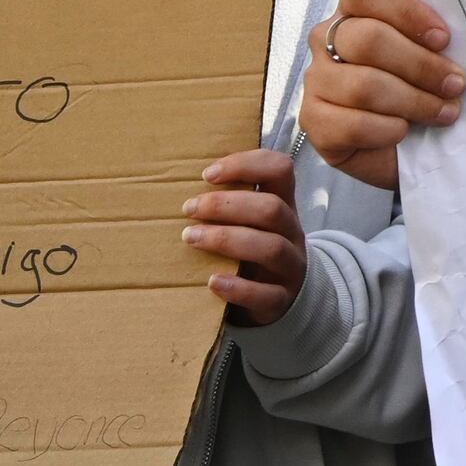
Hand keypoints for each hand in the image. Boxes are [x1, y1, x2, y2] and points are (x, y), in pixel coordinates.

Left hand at [185, 149, 313, 321]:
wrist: (280, 298)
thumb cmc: (251, 250)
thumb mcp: (249, 221)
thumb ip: (227, 201)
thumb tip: (175, 180)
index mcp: (283, 204)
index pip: (280, 169)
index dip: (246, 164)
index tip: (207, 174)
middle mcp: (291, 232)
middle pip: (272, 209)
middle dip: (226, 205)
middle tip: (189, 209)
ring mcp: (290, 267)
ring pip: (271, 247)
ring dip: (226, 239)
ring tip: (191, 238)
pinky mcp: (281, 300)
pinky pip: (265, 294)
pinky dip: (237, 287)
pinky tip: (212, 282)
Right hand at [296, 0, 465, 193]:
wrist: (408, 147)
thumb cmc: (424, 90)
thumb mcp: (436, 55)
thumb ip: (438, 36)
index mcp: (357, 9)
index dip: (408, 11)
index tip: (444, 38)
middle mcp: (328, 38)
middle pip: (368, 39)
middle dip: (421, 65)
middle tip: (456, 84)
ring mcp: (316, 79)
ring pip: (363, 85)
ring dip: (414, 102)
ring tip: (444, 112)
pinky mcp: (313, 121)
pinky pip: (352, 124)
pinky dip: (388, 130)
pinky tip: (404, 131)